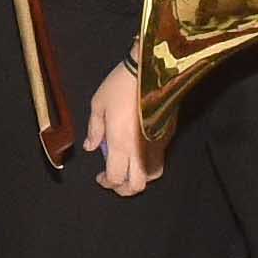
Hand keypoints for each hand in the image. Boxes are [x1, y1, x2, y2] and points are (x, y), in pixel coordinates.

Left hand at [83, 64, 150, 196]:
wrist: (151, 68)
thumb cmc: (121, 85)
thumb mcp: (98, 104)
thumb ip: (94, 129)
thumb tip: (90, 147)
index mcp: (120, 144)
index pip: (116, 178)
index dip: (106, 183)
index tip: (99, 177)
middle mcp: (140, 150)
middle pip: (137, 185)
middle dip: (124, 189)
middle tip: (114, 180)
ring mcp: (156, 144)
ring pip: (153, 175)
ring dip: (139, 178)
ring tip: (128, 170)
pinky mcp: (167, 136)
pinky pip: (159, 159)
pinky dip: (149, 165)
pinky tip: (139, 154)